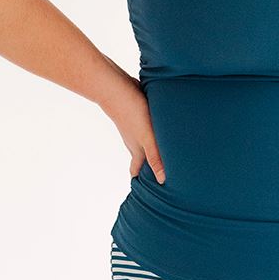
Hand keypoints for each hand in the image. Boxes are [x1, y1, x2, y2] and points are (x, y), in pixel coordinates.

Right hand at [100, 57, 165, 183]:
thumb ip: (155, 157)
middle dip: (148, 167)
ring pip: (143, 142)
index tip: (145, 191)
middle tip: (157, 176)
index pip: (136, 170)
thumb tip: (162, 180)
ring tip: (162, 155)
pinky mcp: (138, 115)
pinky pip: (146, 129)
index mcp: (137, 149)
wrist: (116, 88)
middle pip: (141, 158)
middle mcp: (135, 140)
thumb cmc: (132, 114)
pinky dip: (153, 134)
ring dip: (151, 150)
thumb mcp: (147, 138)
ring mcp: (135, 127)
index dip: (140, 180)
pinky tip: (160, 129)